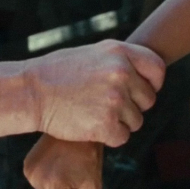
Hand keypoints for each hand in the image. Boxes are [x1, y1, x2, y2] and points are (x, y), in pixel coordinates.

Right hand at [24, 135, 102, 188]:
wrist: (77, 124)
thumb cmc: (88, 155)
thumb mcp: (93, 184)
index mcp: (50, 184)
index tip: (82, 179)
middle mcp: (34, 178)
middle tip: (76, 171)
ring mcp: (29, 170)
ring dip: (59, 185)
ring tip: (68, 165)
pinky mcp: (27, 163)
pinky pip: (41, 182)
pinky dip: (52, 177)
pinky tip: (60, 162)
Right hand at [25, 40, 165, 146]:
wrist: (32, 92)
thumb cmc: (58, 73)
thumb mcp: (93, 53)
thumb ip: (121, 61)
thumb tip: (147, 76)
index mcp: (119, 52)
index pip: (157, 69)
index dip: (153, 83)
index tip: (140, 90)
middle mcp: (121, 73)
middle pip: (148, 100)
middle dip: (132, 106)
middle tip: (106, 105)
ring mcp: (115, 99)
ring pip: (136, 121)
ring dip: (119, 122)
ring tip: (93, 112)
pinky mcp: (106, 124)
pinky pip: (122, 137)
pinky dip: (109, 136)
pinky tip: (90, 125)